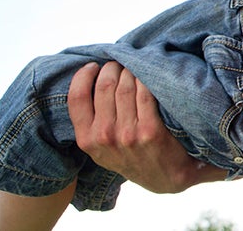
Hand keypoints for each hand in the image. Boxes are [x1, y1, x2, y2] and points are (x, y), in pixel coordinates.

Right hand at [67, 62, 227, 191]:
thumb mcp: (101, 149)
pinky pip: (146, 94)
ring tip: (135, 68)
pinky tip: (150, 75)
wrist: (166, 177)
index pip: (77, 98)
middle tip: (121, 64)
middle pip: (105, 86)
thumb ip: (91, 123)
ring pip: (126, 87)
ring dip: (132, 71)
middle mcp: (104, 137)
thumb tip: (87, 82)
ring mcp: (128, 134)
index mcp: (87, 140)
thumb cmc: (132, 157)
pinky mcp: (150, 130)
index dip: (84, 76)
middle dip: (113, 68)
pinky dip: (148, 80)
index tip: (94, 65)